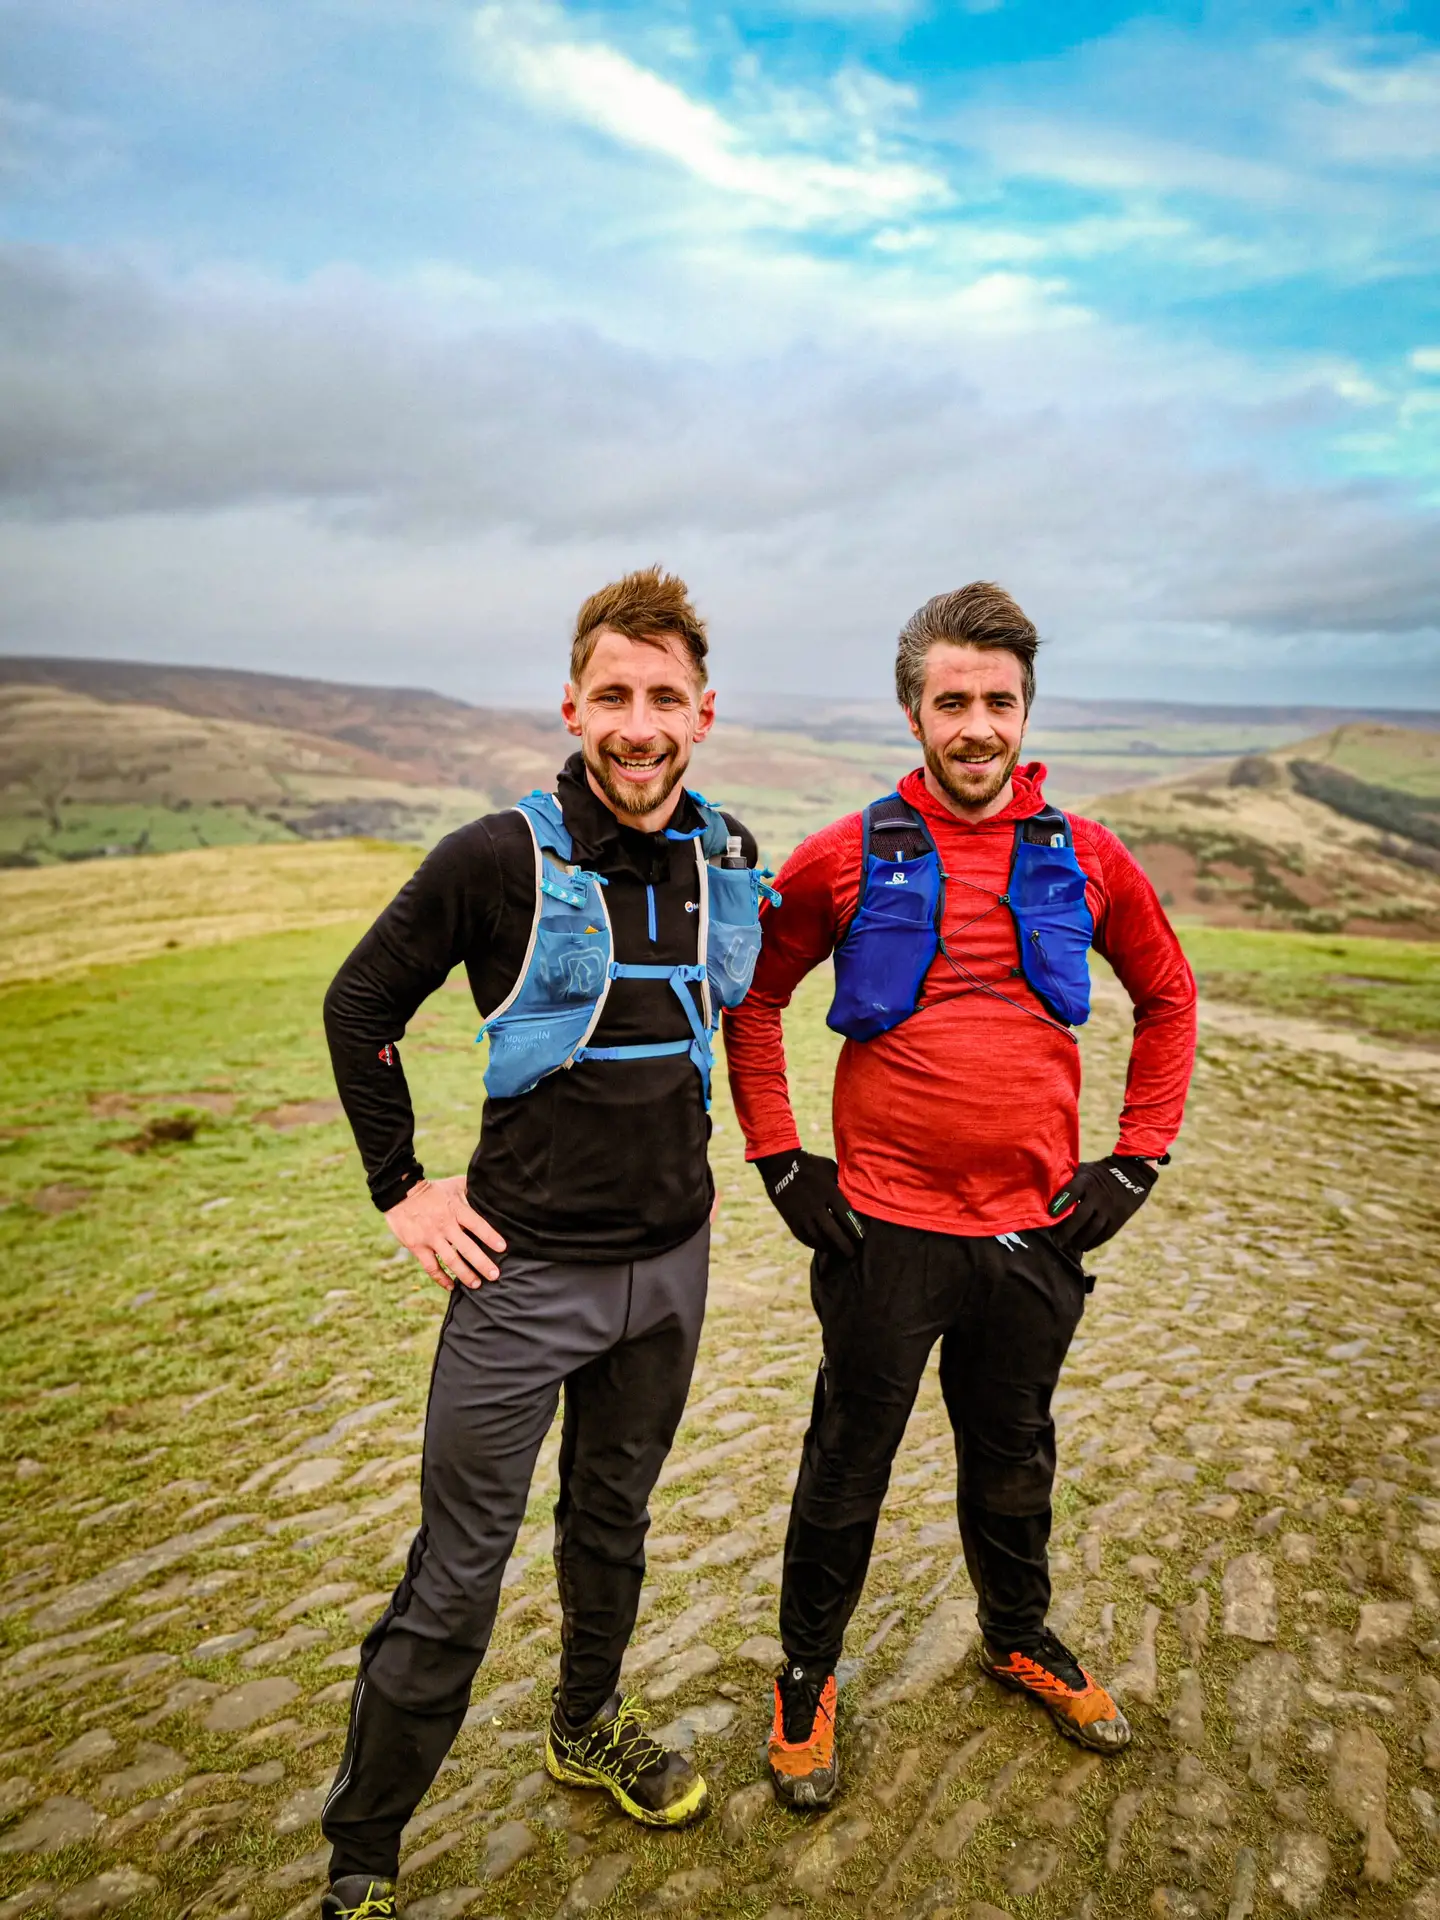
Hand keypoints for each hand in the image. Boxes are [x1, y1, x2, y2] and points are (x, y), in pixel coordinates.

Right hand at [385, 1175, 506, 1290]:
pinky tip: (451, 1286)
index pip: (477, 1225)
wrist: (400, 1193)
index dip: (490, 1237)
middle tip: (495, 1275)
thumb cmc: (433, 1190)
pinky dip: (441, 1278)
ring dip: (465, 1274)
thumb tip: (489, 1191)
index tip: (503, 1248)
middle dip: (482, 1263)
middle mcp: (445, 1225)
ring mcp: (430, 1237)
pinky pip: (431, 1267)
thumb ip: (471, 1190)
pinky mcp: (416, 1246)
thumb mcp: (454, 1185)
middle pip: (467, 1248)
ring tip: (476, 1284)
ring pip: (450, 1260)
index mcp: (456, 1210)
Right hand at [755, 1150, 864, 1255]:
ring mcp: (802, 1214)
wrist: (781, 1166)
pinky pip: (804, 1237)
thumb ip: (840, 1184)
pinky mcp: (791, 1220)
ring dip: (829, 1248)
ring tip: (838, 1252)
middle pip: (833, 1232)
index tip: (862, 1238)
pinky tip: (821, 1246)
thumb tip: (853, 1196)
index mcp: (828, 1192)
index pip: (846, 1216)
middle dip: (844, 1245)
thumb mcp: (830, 1169)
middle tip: (852, 1253)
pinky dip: (814, 1244)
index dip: (855, 1230)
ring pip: (818, 1238)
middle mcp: (816, 1206)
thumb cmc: (811, 1165)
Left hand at [1047, 1155, 1157, 1255]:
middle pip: (1081, 1216)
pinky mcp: (1118, 1218)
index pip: (1072, 1191)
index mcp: (1087, 1181)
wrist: (1132, 1173)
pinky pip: (1105, 1234)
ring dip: (1079, 1240)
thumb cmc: (1099, 1173)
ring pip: (1093, 1228)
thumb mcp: (1085, 1170)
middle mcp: (1098, 1195)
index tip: (1050, 1214)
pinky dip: (1093, 1242)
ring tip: (1068, 1247)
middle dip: (1067, 1230)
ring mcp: (1109, 1208)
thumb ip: (1069, 1180)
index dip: (1061, 1202)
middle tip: (1056, 1241)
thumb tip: (1046, 1192)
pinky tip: (1083, 1247)